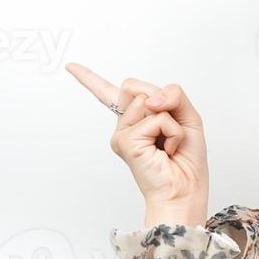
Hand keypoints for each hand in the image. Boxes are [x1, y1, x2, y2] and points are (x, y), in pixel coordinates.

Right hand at [65, 62, 209, 211]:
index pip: (111, 93)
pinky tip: (166, 151)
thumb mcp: (188, 117)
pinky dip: (172, 132)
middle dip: (161, 100)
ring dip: (170, 120)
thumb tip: (151, 99)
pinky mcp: (125, 141)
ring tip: (167, 143)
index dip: (90, 79)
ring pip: (148, 99)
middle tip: (169, 130)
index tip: (71, 67)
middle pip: (135, 86)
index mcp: (138, 119)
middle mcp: (125, 126)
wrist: (185, 191)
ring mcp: (122, 133)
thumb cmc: (186, 161)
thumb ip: (173, 95)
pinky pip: (157, 118)